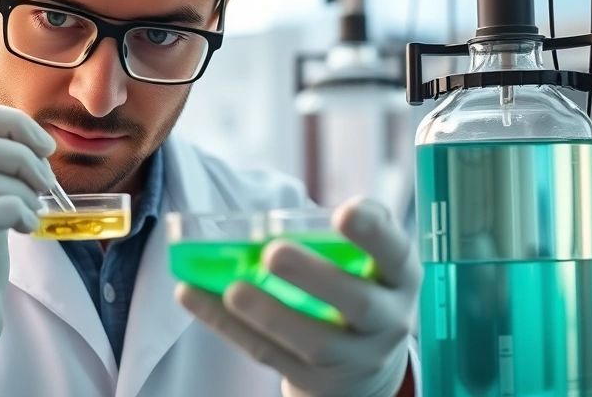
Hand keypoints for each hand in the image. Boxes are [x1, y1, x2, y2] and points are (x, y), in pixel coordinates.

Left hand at [177, 198, 420, 396]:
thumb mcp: (366, 260)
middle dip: (315, 277)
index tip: (344, 213)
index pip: (395, 253)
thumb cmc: (355, 286)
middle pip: (357, 303)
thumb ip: (340, 232)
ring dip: (269, 315)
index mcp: (398, 277)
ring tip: (234, 290)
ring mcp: (352, 357)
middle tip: (274, 253)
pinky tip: (193, 296)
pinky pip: (268, 353)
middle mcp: (385, 320)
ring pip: (314, 342)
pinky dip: (227, 325)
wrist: (363, 368)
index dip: (374, 233)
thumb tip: (280, 217)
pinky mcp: (313, 380)